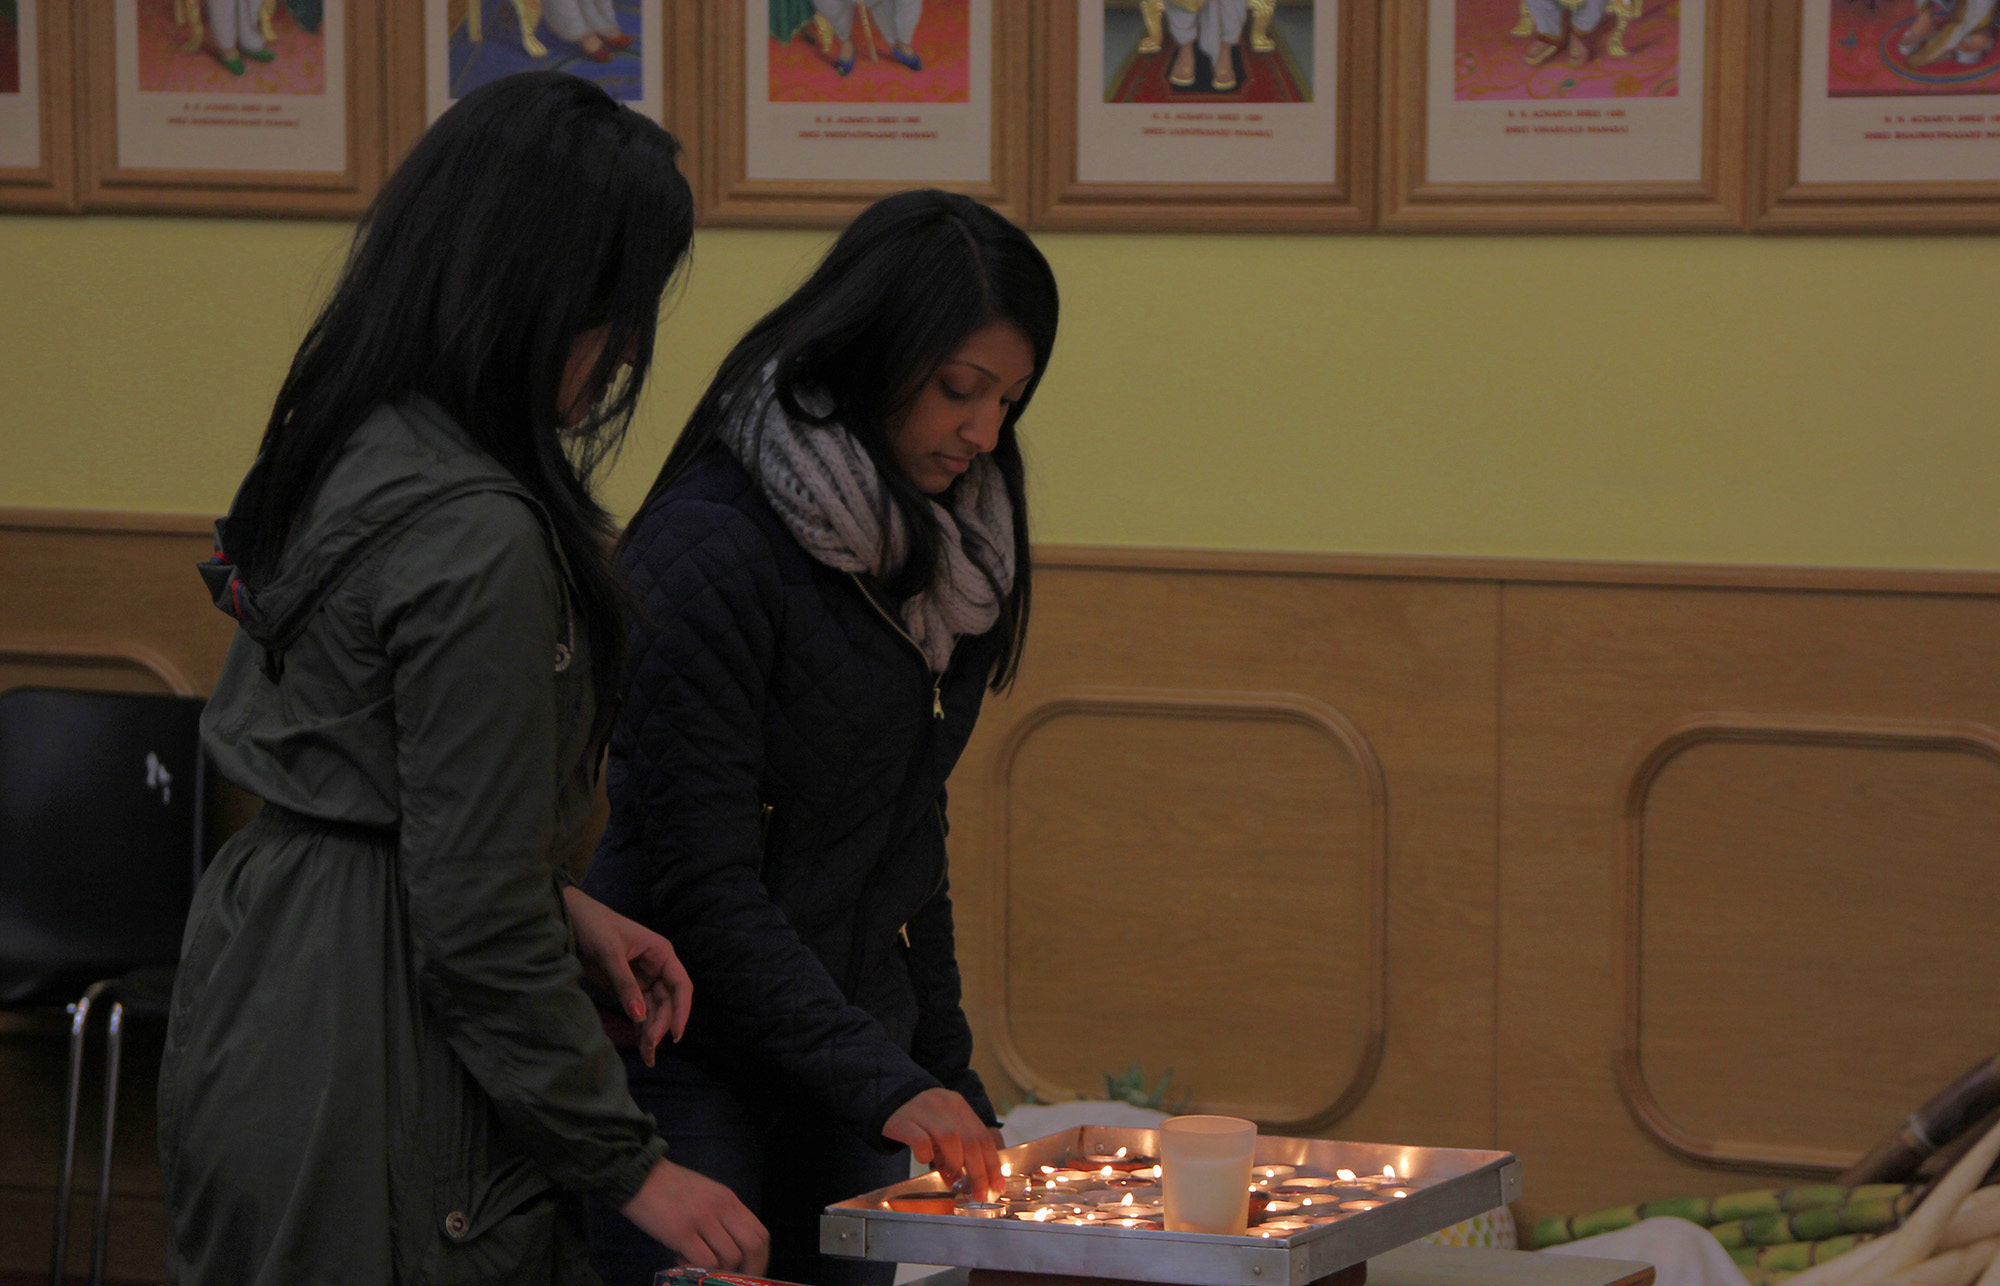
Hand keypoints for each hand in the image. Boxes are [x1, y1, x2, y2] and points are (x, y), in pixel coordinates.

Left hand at [562, 887, 692, 1065]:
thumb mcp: (610, 953)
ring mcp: (641, 978)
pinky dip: (640, 1026)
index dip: (682, 1010)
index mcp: (661, 953)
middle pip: (668, 1002)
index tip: (675, 1034)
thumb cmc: (593, 926)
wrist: (568, 918)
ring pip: (654, 1009)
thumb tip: (640, 1017)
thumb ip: (625, 985)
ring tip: (647, 1057)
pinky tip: (640, 1044)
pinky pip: (638, 1009)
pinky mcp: (625, 987)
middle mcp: (656, 967)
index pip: (680, 985)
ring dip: (652, 1031)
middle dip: (661, 1025)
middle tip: (649, 1049)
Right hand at [621, 1158, 768, 1275]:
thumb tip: (731, 1250)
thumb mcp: (706, 1195)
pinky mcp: (681, 1232)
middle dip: (747, 1270)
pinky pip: (703, 1262)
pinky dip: (697, 1270)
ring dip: (716, 1270)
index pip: (760, 1234)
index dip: (760, 1259)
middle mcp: (721, 1208)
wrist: (638, 1175)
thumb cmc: (670, 1186)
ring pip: (729, 1258)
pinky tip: (681, 1262)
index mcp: (729, 1199)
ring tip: (694, 1264)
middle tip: (730, 1280)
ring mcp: (702, 1220)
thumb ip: (721, 1218)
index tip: (749, 1273)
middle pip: (752, 1247)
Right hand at [883, 1088, 1001, 1200]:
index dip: (992, 1164)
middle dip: (979, 1171)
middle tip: (979, 1192)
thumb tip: (969, 1186)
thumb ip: (957, 1154)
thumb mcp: (943, 1132)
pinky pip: (921, 1142)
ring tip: (950, 1171)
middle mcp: (945, 1105)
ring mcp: (924, 1111)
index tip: (997, 1185)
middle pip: (970, 1140)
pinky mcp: (903, 1121)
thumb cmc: (921, 1120)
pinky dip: (926, 1155)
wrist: (889, 1098)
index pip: (983, 1136)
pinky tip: (924, 1158)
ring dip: (954, 1162)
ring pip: (950, 1139)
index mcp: (959, 1106)